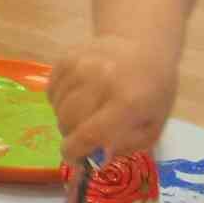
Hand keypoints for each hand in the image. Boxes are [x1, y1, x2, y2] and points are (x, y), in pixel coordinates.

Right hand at [50, 32, 179, 162]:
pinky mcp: (67, 57)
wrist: (142, 43)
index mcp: (127, 101)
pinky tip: (78, 95)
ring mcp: (81, 65)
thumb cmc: (152, 90)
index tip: (73, 158)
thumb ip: (125, 147)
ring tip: (85, 111)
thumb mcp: (152, 126)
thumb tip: (95, 159)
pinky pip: (51, 91)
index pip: (88, 134)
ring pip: (57, 107)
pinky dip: (60, 100)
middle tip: (85, 134)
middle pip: (68, 122)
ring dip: (66, 117)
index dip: (75, 152)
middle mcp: (102, 80)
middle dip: (71, 135)